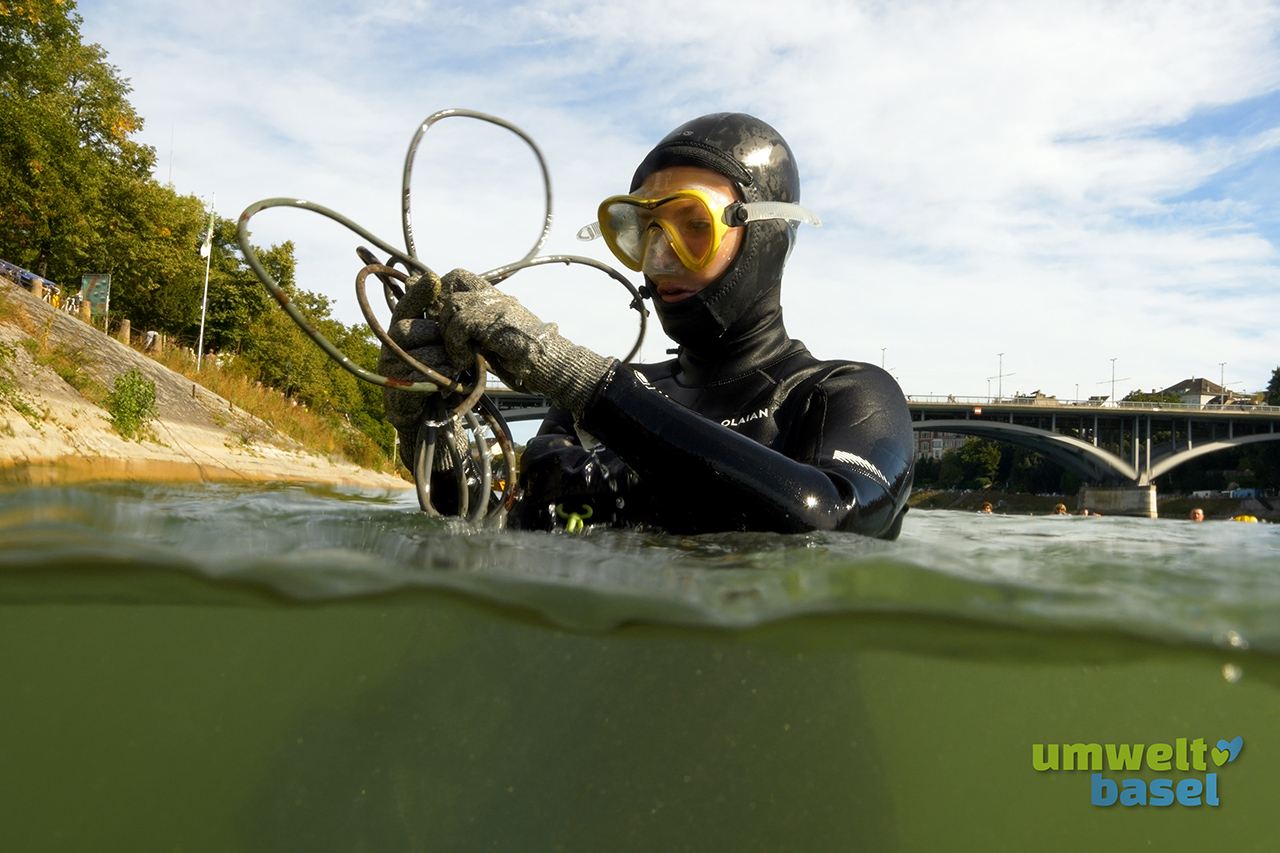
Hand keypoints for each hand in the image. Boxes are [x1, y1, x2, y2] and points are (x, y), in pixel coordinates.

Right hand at [379, 270, 457, 467]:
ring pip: (426, 355)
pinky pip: (424, 379)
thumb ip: (438, 320)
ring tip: (454, 371)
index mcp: (400, 330)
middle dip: (444, 341)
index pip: (407, 305)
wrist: (427, 417)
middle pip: (419, 330)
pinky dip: (442, 380)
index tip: (433, 280)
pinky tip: (447, 382)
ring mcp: (390, 371)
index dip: (419, 293)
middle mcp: (390, 347)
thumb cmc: (436, 374)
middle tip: (457, 354)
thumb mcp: (439, 344)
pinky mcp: (396, 395)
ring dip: (447, 363)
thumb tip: (436, 281)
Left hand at [439, 269, 615, 419]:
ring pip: (453, 306)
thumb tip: (451, 328)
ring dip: (449, 335)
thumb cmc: (526, 360)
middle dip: (443, 316)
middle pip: (452, 287)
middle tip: (449, 341)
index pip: (459, 277)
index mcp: (496, 298)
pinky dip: (456, 345)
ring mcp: (498, 307)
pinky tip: (464, 360)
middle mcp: (496, 297)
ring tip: (459, 355)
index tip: (437, 314)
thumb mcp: (497, 339)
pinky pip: (461, 324)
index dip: (442, 291)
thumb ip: (477, 329)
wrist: (553, 366)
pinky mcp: (497, 322)